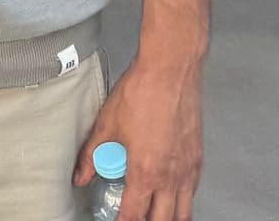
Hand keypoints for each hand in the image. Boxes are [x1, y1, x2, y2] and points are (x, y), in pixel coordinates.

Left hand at [73, 57, 203, 220]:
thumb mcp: (107, 125)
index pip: (134, 215)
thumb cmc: (141, 93)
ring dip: (166, 218)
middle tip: (133, 218)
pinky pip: (192, 193)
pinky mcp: (198, 159)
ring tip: (152, 214)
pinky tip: (169, 195)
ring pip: (183, 213)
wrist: (171, 71)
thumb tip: (80, 175)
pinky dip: (181, 201)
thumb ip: (92, 155)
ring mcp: (188, 170)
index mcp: (146, 172)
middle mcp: (171, 177)